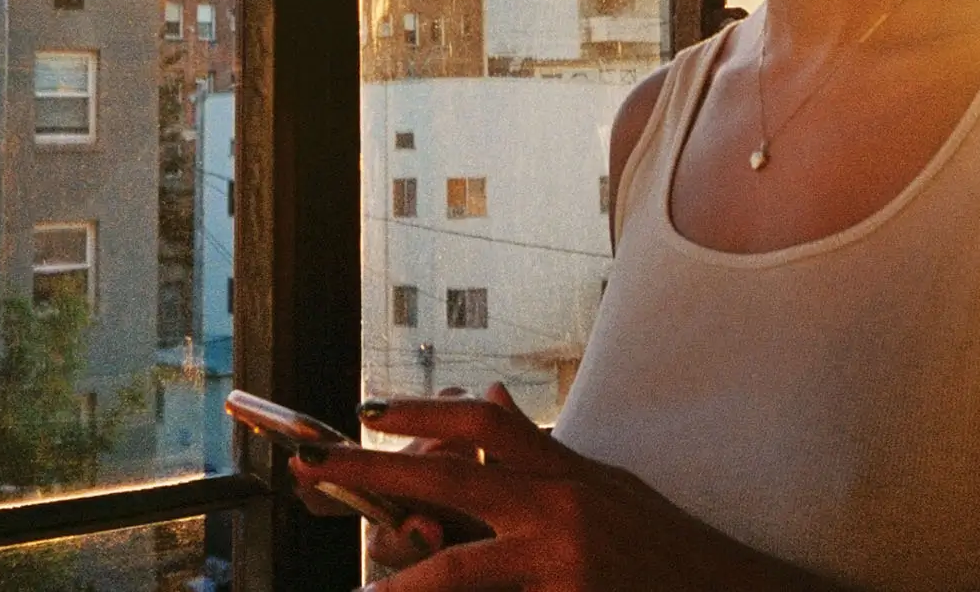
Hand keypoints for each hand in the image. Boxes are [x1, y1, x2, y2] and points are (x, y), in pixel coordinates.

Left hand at [289, 382, 739, 589]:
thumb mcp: (604, 486)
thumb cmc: (661, 548)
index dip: (422, 413)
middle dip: (376, 474)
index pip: (484, 426)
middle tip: (317, 468)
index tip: (367, 410)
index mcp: (564, 473)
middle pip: (451, 481)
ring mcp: (564, 566)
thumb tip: (493, 405)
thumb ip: (544, 454)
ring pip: (462, 569)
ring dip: (404, 584)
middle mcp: (560, 509)